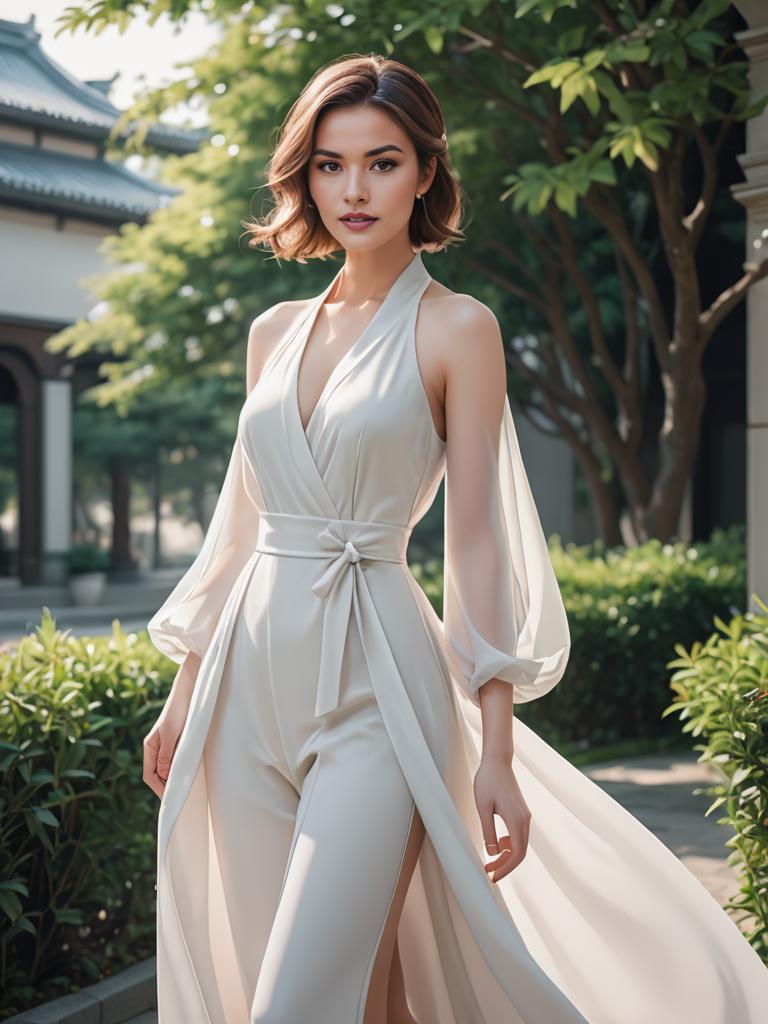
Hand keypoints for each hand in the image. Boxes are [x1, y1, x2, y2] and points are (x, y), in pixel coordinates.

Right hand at [142, 689, 190, 800]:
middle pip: (157, 774)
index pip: (149, 775)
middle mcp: (156, 748)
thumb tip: (163, 776)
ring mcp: (167, 745)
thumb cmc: (178, 711)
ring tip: (184, 789)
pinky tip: (189, 773)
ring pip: (167, 768)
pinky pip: (175, 760)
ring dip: (172, 779)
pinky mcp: (178, 741)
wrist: (189, 692)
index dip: (158, 788)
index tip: (170, 799)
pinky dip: (179, 769)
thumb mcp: (171, 735)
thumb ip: (166, 756)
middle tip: (179, 799)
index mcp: (150, 747)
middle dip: (165, 787)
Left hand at [473, 756, 530, 882]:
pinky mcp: (521, 812)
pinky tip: (497, 843)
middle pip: (520, 852)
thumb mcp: (483, 808)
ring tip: (489, 861)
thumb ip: (488, 831)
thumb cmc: (487, 782)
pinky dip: (509, 844)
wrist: (497, 762)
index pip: (517, 854)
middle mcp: (525, 820)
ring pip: (520, 844)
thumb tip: (492, 854)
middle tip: (488, 873)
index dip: (506, 868)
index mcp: (517, 820)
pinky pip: (518, 835)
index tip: (493, 877)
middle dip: (505, 865)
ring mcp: (525, 816)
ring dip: (507, 855)